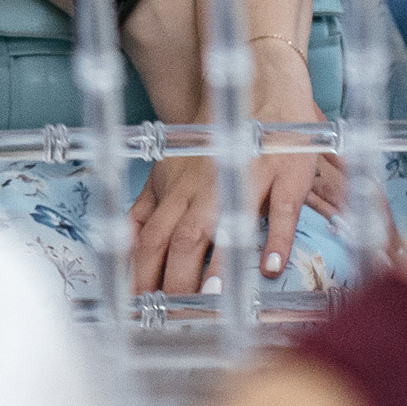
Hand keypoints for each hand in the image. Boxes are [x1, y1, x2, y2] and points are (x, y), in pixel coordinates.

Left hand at [128, 42, 327, 294]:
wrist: (258, 85)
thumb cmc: (212, 138)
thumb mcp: (170, 168)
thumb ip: (146, 206)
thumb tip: (119, 243)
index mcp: (177, 191)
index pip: (149, 239)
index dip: (140, 276)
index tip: (135, 311)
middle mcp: (206, 188)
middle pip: (183, 239)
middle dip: (176, 281)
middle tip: (175, 320)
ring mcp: (247, 179)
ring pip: (225, 224)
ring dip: (217, 262)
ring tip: (213, 297)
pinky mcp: (286, 176)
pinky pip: (280, 210)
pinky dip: (275, 239)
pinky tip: (271, 267)